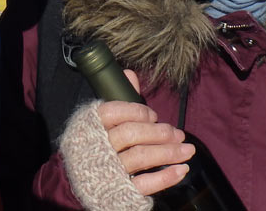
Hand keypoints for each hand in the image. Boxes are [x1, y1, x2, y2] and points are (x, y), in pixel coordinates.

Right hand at [96, 70, 194, 195]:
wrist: (78, 184)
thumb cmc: (96, 145)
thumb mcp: (103, 122)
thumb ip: (120, 98)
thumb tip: (130, 74)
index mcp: (90, 127)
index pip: (113, 112)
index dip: (137, 111)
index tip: (153, 115)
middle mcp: (97, 148)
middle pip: (130, 134)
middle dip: (159, 132)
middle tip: (178, 133)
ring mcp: (107, 171)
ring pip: (140, 157)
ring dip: (168, 152)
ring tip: (187, 150)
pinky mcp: (118, 191)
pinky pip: (143, 185)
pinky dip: (165, 177)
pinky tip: (181, 170)